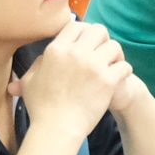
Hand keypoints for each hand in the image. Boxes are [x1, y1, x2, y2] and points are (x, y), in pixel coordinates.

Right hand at [17, 20, 128, 138]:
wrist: (56, 128)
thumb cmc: (41, 107)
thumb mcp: (30, 81)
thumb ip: (37, 65)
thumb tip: (42, 59)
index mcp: (57, 49)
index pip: (76, 25)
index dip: (84, 32)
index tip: (87, 43)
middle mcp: (75, 53)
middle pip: (98, 30)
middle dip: (102, 40)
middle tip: (101, 53)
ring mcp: (93, 66)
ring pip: (114, 46)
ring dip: (115, 55)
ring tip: (113, 65)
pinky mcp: (107, 80)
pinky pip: (124, 66)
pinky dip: (124, 70)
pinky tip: (118, 77)